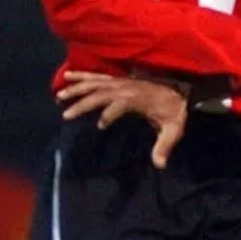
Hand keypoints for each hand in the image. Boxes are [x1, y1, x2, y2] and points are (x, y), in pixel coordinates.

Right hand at [56, 72, 190, 167]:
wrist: (181, 91)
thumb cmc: (175, 112)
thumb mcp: (173, 130)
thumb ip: (164, 146)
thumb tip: (160, 165)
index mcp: (138, 99)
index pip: (120, 105)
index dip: (109, 114)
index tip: (101, 126)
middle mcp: (126, 88)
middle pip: (100, 93)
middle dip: (83, 103)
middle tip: (66, 114)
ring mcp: (121, 82)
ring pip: (95, 83)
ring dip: (76, 88)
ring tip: (59, 96)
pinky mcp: (118, 80)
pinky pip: (97, 75)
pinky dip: (82, 75)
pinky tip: (67, 75)